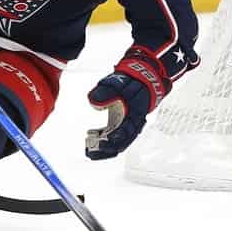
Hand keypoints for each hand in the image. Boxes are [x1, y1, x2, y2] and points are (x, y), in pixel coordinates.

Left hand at [85, 45, 169, 159]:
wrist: (142, 78)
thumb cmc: (130, 80)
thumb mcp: (117, 82)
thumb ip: (106, 92)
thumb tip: (94, 103)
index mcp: (135, 113)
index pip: (126, 131)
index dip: (114, 138)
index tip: (102, 143)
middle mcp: (134, 123)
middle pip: (122, 143)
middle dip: (107, 150)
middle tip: (91, 152)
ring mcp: (130, 125)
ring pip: (120, 143)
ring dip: (105, 149)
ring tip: (89, 152)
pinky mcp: (125, 125)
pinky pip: (117, 138)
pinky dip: (105, 142)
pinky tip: (91, 139)